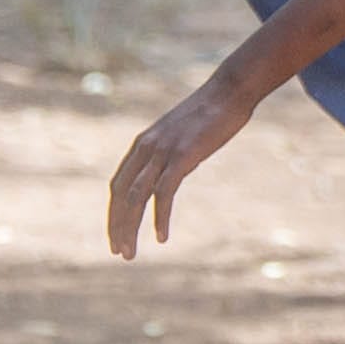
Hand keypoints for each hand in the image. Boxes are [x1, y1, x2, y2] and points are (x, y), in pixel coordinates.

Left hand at [108, 73, 257, 256]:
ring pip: (135, 198)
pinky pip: (164, 193)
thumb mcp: (182, 134)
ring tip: (130, 252)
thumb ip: (170, 153)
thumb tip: (172, 172)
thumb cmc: (212, 112)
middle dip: (117, 226)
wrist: (230, 90)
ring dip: (130, 228)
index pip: (117, 186)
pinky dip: (160, 217)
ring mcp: (162, 152)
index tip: (117, 235)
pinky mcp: (182, 156)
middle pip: (120, 195)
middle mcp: (145, 149)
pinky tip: (161, 236)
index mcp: (142, 145)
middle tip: (120, 252)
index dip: (114, 213)